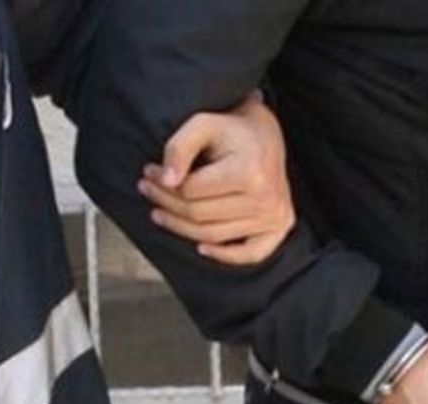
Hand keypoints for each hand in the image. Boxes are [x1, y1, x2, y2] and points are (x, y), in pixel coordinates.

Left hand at [138, 91, 295, 264]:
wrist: (266, 134)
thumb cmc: (232, 129)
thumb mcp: (202, 124)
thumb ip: (179, 148)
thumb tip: (166, 181)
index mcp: (250, 172)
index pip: (192, 191)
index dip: (162, 183)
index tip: (150, 171)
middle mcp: (267, 199)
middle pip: (199, 216)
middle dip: (166, 203)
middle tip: (147, 189)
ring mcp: (275, 216)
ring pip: (214, 235)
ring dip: (181, 227)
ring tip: (160, 211)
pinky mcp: (280, 227)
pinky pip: (250, 254)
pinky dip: (224, 256)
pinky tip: (201, 248)